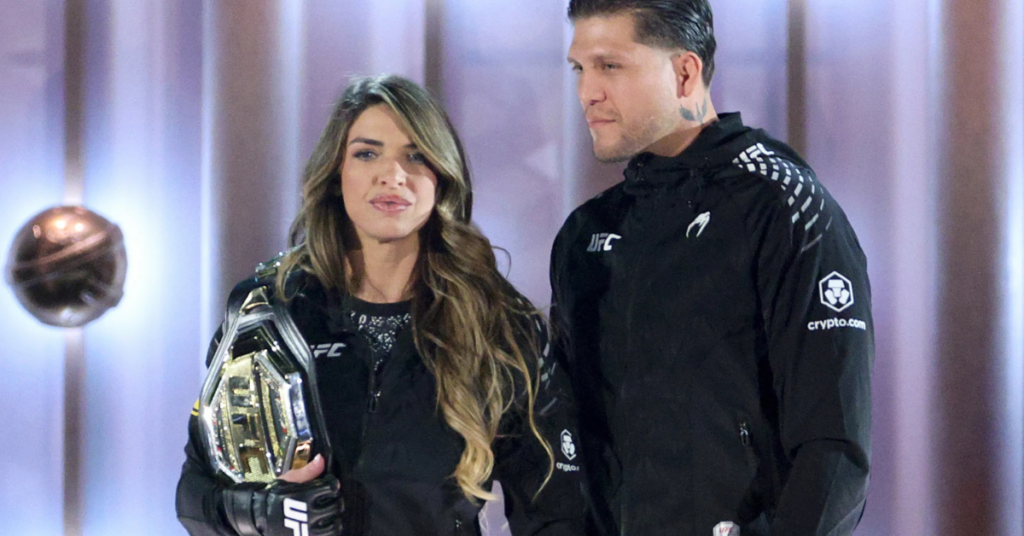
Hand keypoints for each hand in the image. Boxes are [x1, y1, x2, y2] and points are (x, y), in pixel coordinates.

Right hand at [222, 455, 342, 535]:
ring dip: (334, 519)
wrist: (258, 514)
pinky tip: (323, 526)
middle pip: (336, 506)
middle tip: (330, 499)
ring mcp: (308, 529)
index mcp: (306, 495)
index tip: (330, 483)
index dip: (332, 484)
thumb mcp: (290, 479)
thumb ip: (308, 471)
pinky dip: (326, 531)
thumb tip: (321, 458)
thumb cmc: (274, 494)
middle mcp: (309, 513)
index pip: (332, 488)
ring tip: (329, 515)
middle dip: (335, 501)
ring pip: (333, 525)